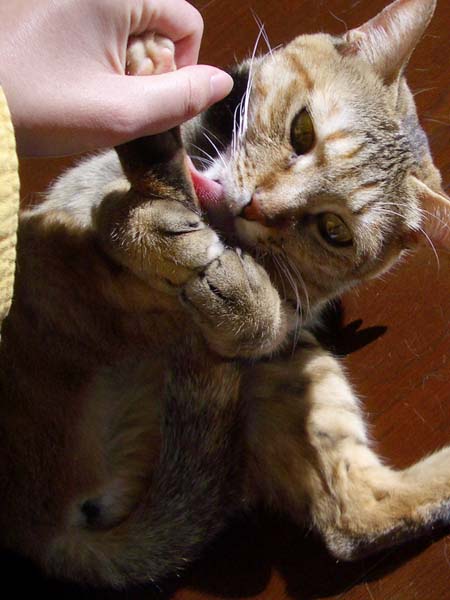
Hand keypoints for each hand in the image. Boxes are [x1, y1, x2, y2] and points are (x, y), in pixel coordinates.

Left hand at [0, 0, 232, 156]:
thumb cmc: (40, 108)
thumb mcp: (120, 114)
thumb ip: (180, 99)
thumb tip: (221, 82)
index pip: (185, 21)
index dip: (182, 68)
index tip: (151, 100)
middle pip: (155, 21)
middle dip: (147, 67)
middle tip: (114, 99)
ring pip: (126, 25)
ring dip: (122, 64)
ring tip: (89, 90)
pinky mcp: (49, 6)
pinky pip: (95, 24)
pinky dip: (95, 54)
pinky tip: (71, 76)